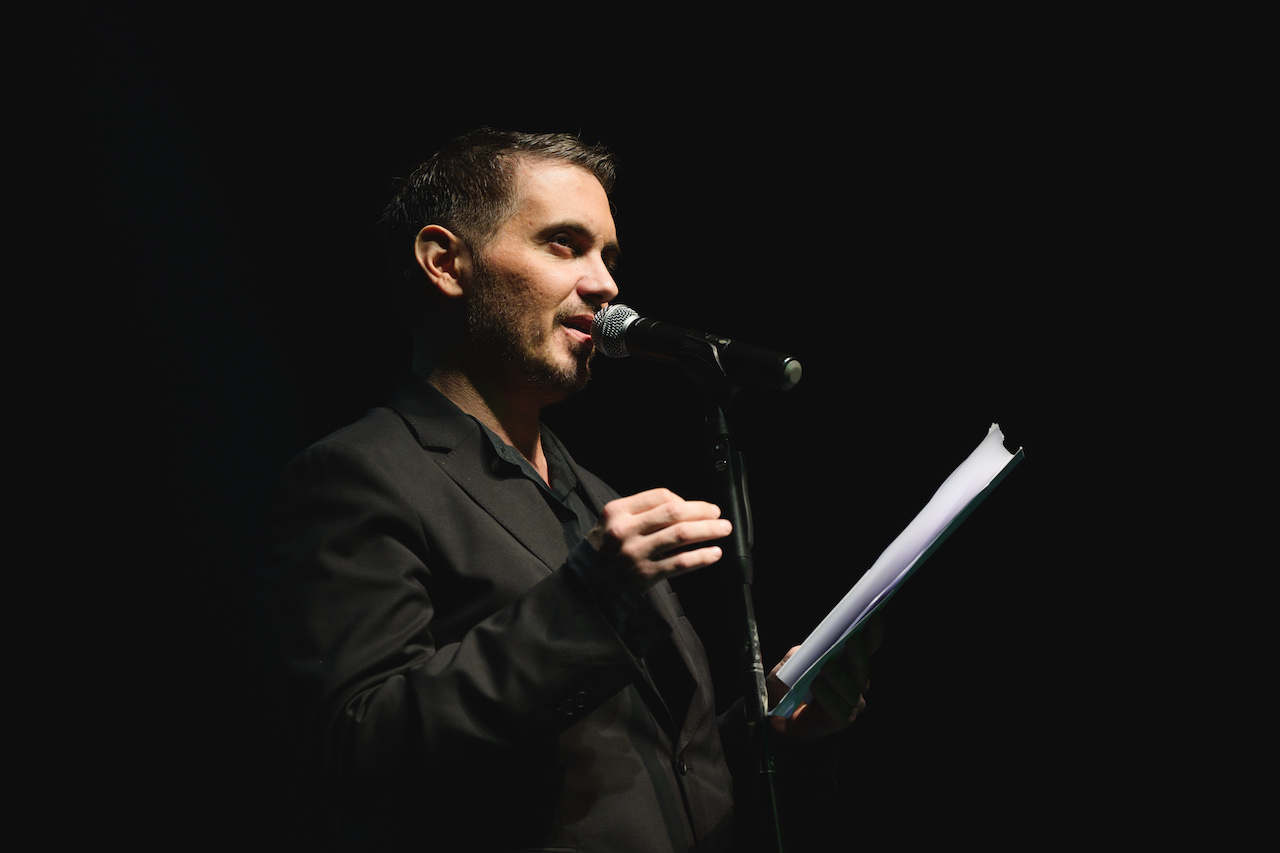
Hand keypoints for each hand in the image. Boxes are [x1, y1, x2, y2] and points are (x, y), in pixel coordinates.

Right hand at [588, 488, 731, 590]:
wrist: (588, 584)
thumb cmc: (606, 549)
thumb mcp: (613, 521)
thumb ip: (642, 511)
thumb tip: (684, 507)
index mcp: (617, 511)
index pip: (659, 496)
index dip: (683, 499)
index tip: (696, 506)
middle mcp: (626, 530)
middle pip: (674, 513)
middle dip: (702, 511)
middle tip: (717, 513)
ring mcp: (636, 553)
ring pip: (681, 536)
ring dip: (708, 530)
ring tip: (723, 529)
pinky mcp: (646, 575)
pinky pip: (681, 562)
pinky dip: (701, 557)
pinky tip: (714, 553)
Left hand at [766, 615, 882, 745]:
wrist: (774, 715)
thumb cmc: (787, 685)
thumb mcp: (791, 662)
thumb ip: (805, 652)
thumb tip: (819, 643)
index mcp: (847, 662)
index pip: (867, 646)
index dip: (873, 632)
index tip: (874, 616)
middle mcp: (854, 681)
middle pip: (862, 666)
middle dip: (858, 652)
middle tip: (852, 639)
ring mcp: (851, 701)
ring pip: (854, 689)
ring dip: (839, 677)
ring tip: (825, 667)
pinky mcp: (843, 719)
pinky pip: (841, 708)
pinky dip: (828, 697)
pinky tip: (816, 687)